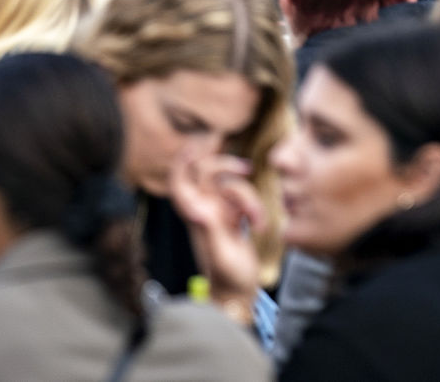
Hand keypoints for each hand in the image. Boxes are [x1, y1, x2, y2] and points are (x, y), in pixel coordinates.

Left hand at [168, 151, 265, 319]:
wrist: (239, 294)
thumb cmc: (228, 278)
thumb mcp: (220, 255)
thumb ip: (210, 230)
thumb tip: (197, 209)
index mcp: (196, 214)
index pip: (179, 182)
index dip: (181, 161)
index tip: (195, 145)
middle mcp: (205, 208)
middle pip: (207, 172)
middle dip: (226, 165)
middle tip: (247, 168)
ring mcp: (219, 212)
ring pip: (231, 186)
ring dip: (250, 199)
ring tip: (259, 224)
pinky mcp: (234, 217)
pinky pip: (245, 200)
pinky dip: (256, 210)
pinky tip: (261, 227)